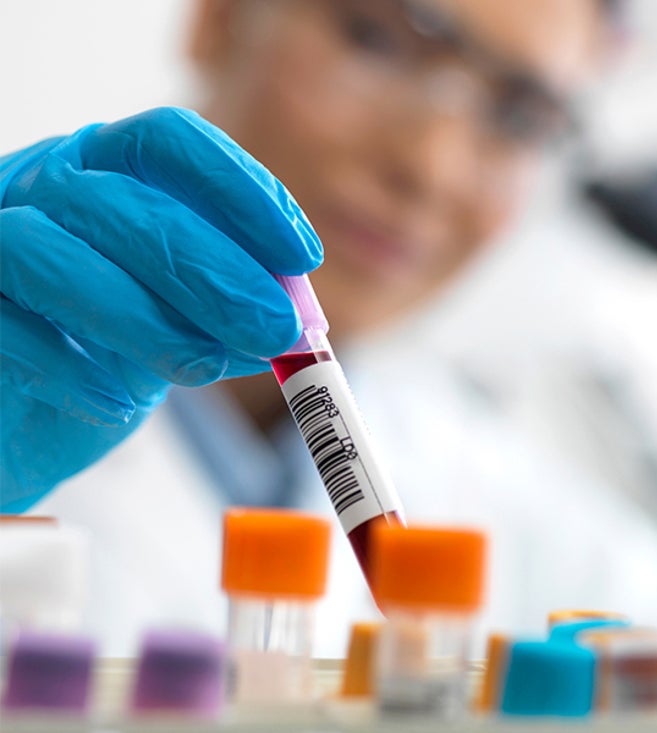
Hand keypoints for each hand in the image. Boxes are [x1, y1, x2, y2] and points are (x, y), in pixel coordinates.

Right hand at [0, 107, 322, 510]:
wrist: (17, 419)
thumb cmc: (107, 351)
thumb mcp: (185, 322)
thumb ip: (233, 311)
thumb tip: (298, 322)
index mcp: (107, 168)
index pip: (171, 140)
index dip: (242, 189)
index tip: (301, 256)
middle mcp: (42, 184)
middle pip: (126, 200)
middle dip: (215, 270)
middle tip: (275, 329)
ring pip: (49, 250)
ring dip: (145, 316)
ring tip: (204, 369)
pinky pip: (2, 325)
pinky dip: (72, 368)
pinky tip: (118, 404)